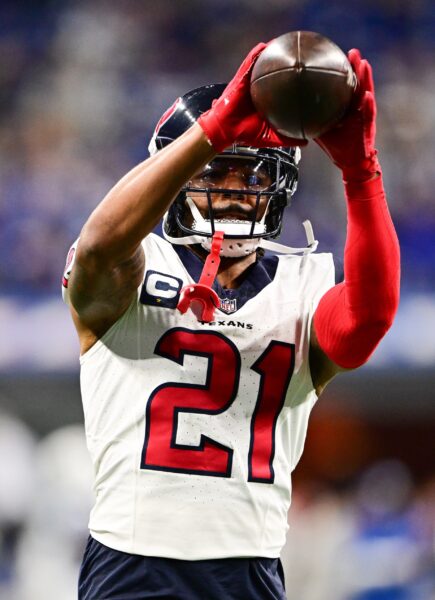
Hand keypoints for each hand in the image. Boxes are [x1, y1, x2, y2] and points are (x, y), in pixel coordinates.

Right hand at [198, 43, 306, 151]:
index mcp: (265, 100)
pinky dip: (255, 55)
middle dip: (281, 63)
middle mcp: (257, 90)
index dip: (290, 79)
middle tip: (295, 53)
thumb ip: (287, 138)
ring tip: (281, 42)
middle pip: (271, 72)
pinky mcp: (240, 80)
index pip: (280, 86)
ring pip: (260, 64)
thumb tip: (306, 141)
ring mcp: (248, 83)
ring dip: (269, 53)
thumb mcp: (270, 137)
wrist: (226, 131)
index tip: (303, 73)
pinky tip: (263, 47)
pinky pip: (248, 64)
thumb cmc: (245, 133)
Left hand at [314, 49, 380, 181]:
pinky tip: (366, 95)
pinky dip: (368, 104)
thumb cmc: (335, 145)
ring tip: (364, 63)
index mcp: (345, 105)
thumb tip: (287, 111)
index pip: (343, 84)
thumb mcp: (318, 129)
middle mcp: (356, 106)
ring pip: (365, 92)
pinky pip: (368, 113)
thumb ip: (307, 118)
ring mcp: (363, 114)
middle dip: (355, 66)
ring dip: (366, 78)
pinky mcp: (368, 125)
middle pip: (356, 82)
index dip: (341, 70)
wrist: (350, 162)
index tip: (334, 55)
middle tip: (352, 52)